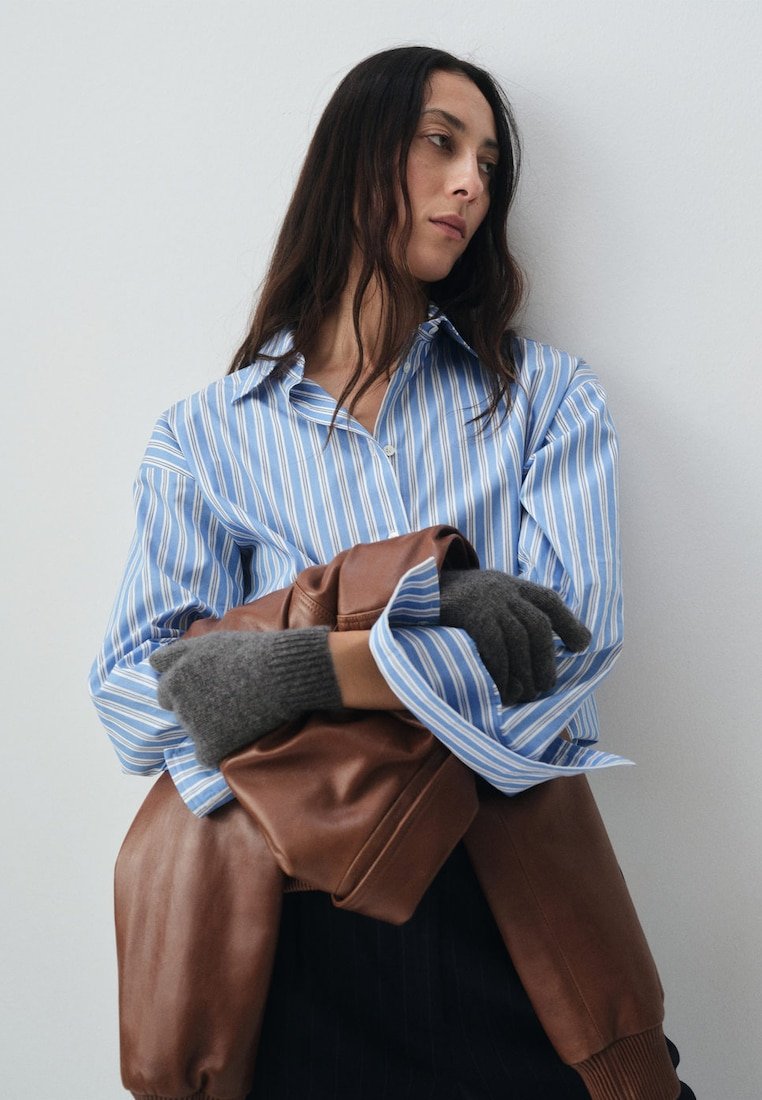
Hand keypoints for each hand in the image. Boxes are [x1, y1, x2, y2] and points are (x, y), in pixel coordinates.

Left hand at [149, 628, 341, 767]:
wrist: (278, 675)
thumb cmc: (249, 653)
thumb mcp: (208, 643)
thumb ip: (177, 653)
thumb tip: (154, 663)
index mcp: (175, 676)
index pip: (164, 690)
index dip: (182, 689)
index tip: (203, 686)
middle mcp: (178, 700)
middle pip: (177, 711)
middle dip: (192, 707)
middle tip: (222, 700)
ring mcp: (192, 725)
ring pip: (192, 731)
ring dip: (207, 726)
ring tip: (236, 712)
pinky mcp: (209, 746)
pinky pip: (204, 756)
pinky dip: (217, 750)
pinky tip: (235, 735)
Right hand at [438, 570, 591, 704]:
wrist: (414, 593)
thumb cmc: (453, 605)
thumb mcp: (486, 599)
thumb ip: (512, 614)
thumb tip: (540, 648)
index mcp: (510, 585)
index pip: (548, 601)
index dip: (568, 623)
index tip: (581, 645)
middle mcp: (502, 589)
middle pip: (538, 625)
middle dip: (545, 659)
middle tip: (545, 687)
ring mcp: (486, 600)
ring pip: (519, 639)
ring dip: (526, 672)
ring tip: (526, 695)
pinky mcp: (469, 614)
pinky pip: (495, 647)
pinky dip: (503, 671)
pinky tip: (504, 690)